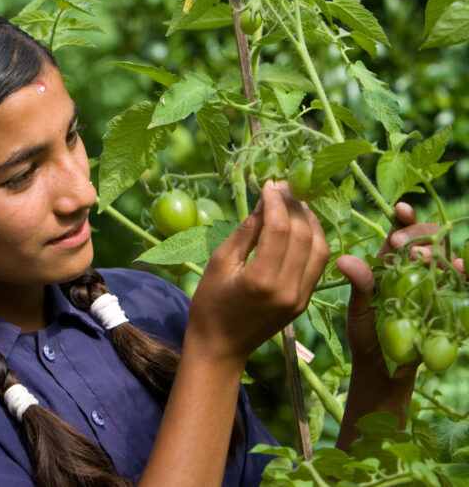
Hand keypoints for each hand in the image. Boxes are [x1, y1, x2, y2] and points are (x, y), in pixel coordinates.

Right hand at [187, 181, 329, 361]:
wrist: (221, 346)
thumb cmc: (210, 304)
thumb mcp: (219, 263)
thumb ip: (246, 233)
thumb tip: (264, 202)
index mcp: (261, 280)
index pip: (279, 229)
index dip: (276, 202)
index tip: (270, 184)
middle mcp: (288, 289)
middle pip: (303, 235)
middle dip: (295, 206)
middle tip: (284, 187)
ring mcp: (300, 297)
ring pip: (319, 248)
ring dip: (310, 221)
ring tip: (295, 202)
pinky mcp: (305, 301)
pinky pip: (318, 264)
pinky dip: (314, 240)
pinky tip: (302, 225)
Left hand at [336, 202, 444, 381]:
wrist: (384, 369)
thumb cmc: (366, 337)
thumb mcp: (358, 310)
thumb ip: (359, 285)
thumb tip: (344, 259)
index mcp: (389, 264)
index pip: (400, 233)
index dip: (404, 218)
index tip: (401, 209)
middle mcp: (414, 270)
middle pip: (426, 239)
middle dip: (418, 234)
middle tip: (403, 243)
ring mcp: (434, 285)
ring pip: (445, 256)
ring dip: (439, 250)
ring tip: (425, 256)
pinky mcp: (449, 303)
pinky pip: (460, 283)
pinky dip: (462, 272)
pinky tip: (458, 268)